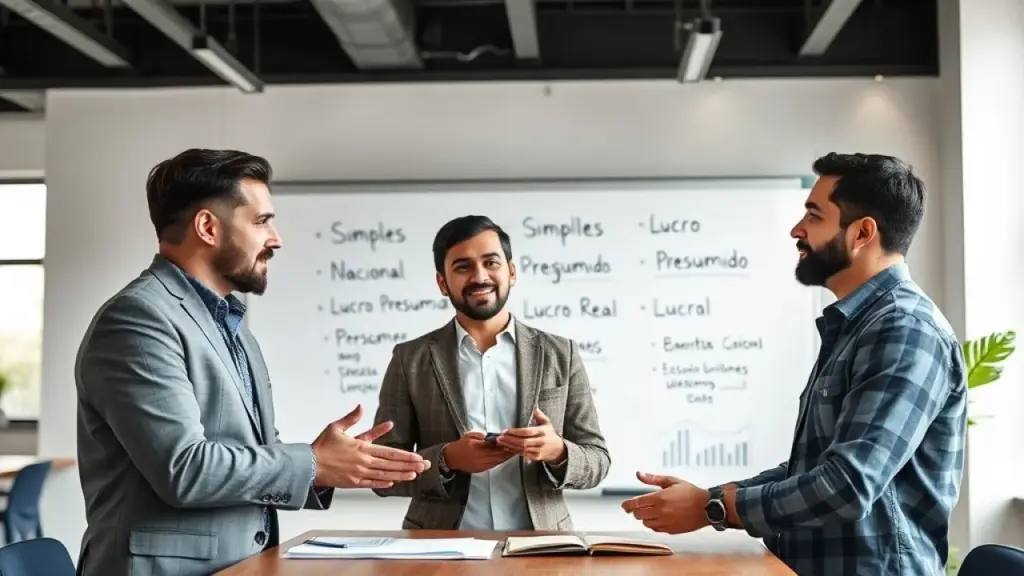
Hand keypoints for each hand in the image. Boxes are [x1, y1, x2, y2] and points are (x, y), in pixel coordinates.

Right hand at [311, 404, 429, 488]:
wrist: (307, 465)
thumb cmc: (321, 446)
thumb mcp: (336, 427)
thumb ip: (351, 418)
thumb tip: (361, 407)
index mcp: (361, 448)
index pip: (389, 452)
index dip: (405, 455)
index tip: (417, 457)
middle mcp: (363, 462)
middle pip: (391, 464)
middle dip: (409, 465)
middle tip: (423, 466)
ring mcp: (358, 474)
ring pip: (384, 475)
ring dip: (400, 475)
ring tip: (414, 475)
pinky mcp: (352, 483)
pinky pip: (371, 484)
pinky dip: (382, 484)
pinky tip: (392, 483)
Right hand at [442, 431, 514, 473]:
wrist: (451, 458)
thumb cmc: (460, 445)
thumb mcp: (470, 436)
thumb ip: (481, 436)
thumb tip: (491, 437)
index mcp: (478, 450)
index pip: (496, 448)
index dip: (504, 445)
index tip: (511, 441)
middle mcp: (481, 460)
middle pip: (499, 456)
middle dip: (508, 451)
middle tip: (516, 446)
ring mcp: (482, 466)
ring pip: (497, 461)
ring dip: (505, 456)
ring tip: (512, 451)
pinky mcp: (482, 470)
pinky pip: (494, 465)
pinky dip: (500, 460)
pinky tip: (504, 457)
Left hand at [497, 408, 566, 463]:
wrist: (558, 450)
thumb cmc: (550, 435)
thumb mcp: (547, 423)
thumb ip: (539, 415)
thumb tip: (534, 407)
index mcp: (542, 432)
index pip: (527, 432)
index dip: (515, 432)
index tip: (506, 430)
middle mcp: (540, 442)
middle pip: (522, 442)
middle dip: (509, 440)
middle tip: (500, 437)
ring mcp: (537, 451)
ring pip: (521, 449)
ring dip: (509, 446)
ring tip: (500, 442)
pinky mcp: (535, 457)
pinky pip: (522, 454)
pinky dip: (513, 451)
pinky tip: (506, 447)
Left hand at [620, 472, 709, 533]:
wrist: (707, 507)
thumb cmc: (690, 493)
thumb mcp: (671, 481)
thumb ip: (653, 479)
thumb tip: (639, 474)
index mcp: (659, 498)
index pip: (636, 503)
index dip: (627, 505)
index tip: (624, 505)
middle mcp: (661, 512)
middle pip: (638, 515)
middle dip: (636, 510)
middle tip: (638, 506)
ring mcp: (665, 522)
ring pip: (645, 523)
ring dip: (645, 517)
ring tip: (651, 511)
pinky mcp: (670, 530)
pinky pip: (655, 529)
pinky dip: (653, 524)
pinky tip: (658, 517)